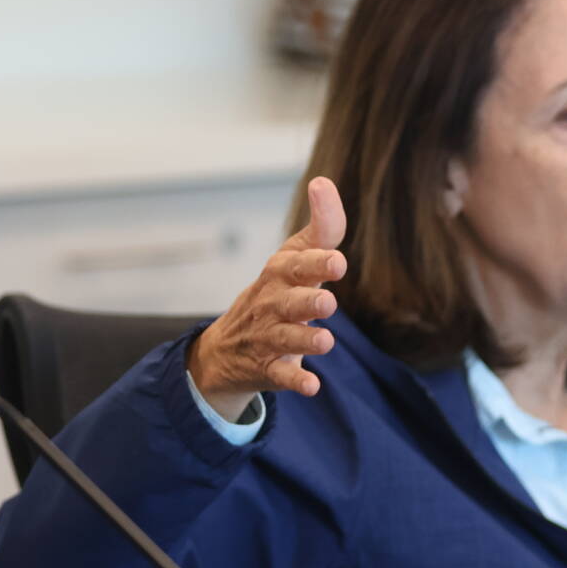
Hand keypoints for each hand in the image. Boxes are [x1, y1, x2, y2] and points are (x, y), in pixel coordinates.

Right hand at [188, 176, 347, 418]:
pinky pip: (280, 375)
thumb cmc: (277, 292)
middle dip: (307, 300)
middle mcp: (273, 303)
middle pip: (288, 301)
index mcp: (281, 274)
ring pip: (286, 338)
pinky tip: (313, 386)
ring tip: (325, 340)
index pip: (297, 263)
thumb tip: (323, 181)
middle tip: (328, 302)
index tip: (338, 262)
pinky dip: (295, 381)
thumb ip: (321, 227)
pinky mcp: (268, 368)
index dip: (316, 262)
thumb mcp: (294, 258)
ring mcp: (268, 336)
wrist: (227, 348)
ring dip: (305, 339)